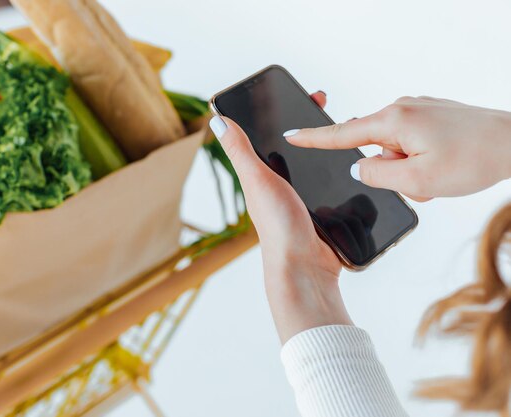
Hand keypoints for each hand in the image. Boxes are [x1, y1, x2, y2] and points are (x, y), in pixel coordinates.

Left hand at [209, 92, 352, 343]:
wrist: (307, 269)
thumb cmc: (278, 227)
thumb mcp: (258, 182)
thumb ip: (241, 152)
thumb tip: (218, 119)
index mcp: (263, 174)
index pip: (274, 134)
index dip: (288, 112)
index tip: (308, 95)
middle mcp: (282, 184)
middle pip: (300, 146)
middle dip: (317, 125)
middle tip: (332, 107)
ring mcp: (305, 197)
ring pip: (320, 164)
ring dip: (334, 147)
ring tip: (351, 130)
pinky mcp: (326, 211)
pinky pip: (336, 184)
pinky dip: (346, 170)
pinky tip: (360, 161)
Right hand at [284, 96, 510, 200]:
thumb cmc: (474, 158)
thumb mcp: (417, 179)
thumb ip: (376, 175)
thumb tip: (358, 167)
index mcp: (393, 121)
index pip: (341, 133)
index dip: (312, 138)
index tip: (290, 135)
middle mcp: (402, 109)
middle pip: (374, 150)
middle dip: (391, 171)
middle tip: (423, 181)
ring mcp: (418, 110)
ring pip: (395, 150)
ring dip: (410, 169)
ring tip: (439, 173)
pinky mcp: (430, 116)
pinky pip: (411, 144)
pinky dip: (421, 160)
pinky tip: (444, 163)